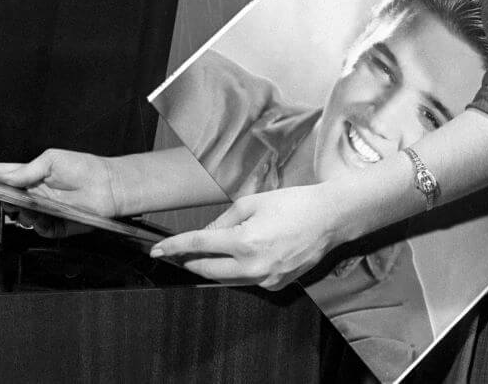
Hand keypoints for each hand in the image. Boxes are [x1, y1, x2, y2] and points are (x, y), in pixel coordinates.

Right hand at [0, 149, 117, 236]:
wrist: (109, 186)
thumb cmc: (84, 168)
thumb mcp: (51, 161)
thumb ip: (25, 170)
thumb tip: (1, 174)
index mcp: (31, 174)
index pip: (1, 174)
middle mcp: (34, 194)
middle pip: (6, 200)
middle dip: (3, 199)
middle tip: (8, 196)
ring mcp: (43, 211)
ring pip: (20, 218)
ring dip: (23, 213)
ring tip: (32, 206)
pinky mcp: (54, 226)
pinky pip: (39, 231)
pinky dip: (40, 226)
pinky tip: (47, 218)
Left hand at [149, 183, 342, 290]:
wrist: (329, 219)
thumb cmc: (292, 204)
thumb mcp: (251, 202)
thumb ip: (223, 220)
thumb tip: (206, 233)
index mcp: (244, 242)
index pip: (198, 246)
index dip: (174, 248)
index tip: (157, 250)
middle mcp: (253, 266)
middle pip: (207, 270)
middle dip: (189, 261)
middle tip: (178, 253)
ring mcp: (266, 279)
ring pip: (226, 279)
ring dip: (212, 267)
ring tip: (203, 254)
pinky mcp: (277, 285)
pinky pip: (247, 281)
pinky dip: (235, 271)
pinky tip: (236, 257)